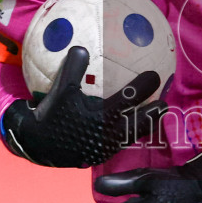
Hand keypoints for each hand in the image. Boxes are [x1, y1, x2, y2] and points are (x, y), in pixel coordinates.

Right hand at [1, 46, 163, 167]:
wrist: (37, 144)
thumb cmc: (50, 114)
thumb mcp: (60, 89)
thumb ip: (73, 69)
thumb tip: (82, 48)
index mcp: (102, 116)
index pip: (130, 98)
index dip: (144, 86)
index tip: (155, 75)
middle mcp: (108, 134)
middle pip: (139, 123)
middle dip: (154, 113)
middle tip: (164, 103)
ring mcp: (105, 147)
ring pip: (131, 136)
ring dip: (144, 125)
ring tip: (153, 116)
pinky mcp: (99, 155)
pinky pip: (119, 143)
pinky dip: (127, 133)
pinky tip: (126, 127)